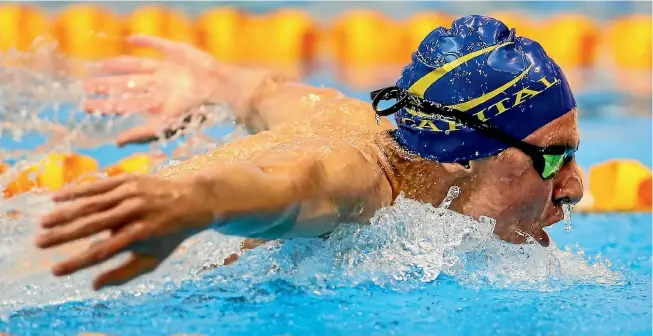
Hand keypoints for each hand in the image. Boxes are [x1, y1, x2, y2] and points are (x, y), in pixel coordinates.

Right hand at [34, 174, 213, 289]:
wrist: (192, 200)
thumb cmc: (169, 235)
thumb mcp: (153, 259)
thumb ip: (124, 273)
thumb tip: (94, 285)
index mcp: (141, 235)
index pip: (102, 251)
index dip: (77, 262)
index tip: (55, 270)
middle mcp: (135, 213)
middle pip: (92, 225)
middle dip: (63, 235)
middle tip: (39, 243)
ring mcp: (131, 193)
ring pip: (92, 204)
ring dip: (65, 213)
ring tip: (43, 223)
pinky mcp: (128, 179)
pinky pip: (98, 185)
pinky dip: (77, 191)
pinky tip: (56, 198)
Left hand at [83, 35, 231, 146]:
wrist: (218, 88)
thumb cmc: (194, 109)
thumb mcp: (164, 125)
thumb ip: (141, 134)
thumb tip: (116, 143)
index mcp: (155, 104)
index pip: (124, 104)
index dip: (104, 104)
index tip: (85, 105)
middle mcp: (159, 87)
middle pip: (127, 86)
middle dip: (107, 86)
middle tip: (85, 85)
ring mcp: (168, 70)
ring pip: (137, 67)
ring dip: (118, 66)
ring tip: (100, 66)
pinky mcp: (177, 53)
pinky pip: (158, 45)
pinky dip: (145, 41)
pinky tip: (131, 39)